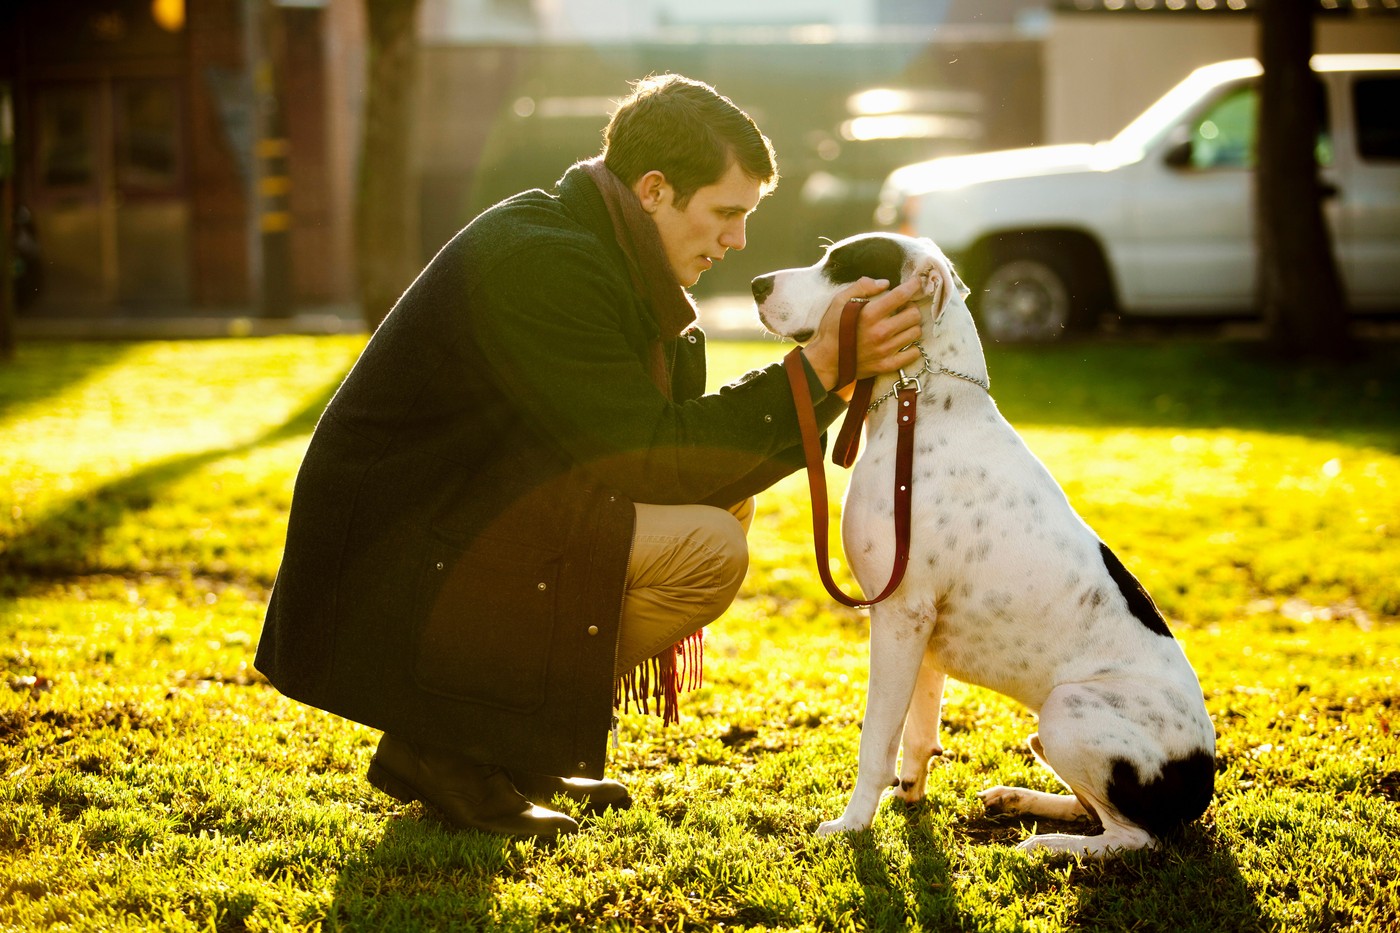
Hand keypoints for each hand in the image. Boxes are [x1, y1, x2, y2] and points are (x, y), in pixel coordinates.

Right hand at [801, 276, 923, 390]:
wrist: (825, 361)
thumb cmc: (832, 329)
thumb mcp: (839, 301)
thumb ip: (861, 287)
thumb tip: (885, 283)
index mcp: (870, 314)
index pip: (901, 295)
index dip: (913, 286)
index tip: (916, 282)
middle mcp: (881, 332)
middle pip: (914, 315)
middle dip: (912, 308)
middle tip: (904, 308)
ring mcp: (885, 350)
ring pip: (915, 333)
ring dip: (912, 326)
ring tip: (902, 325)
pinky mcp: (887, 365)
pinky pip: (913, 354)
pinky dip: (912, 347)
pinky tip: (902, 343)